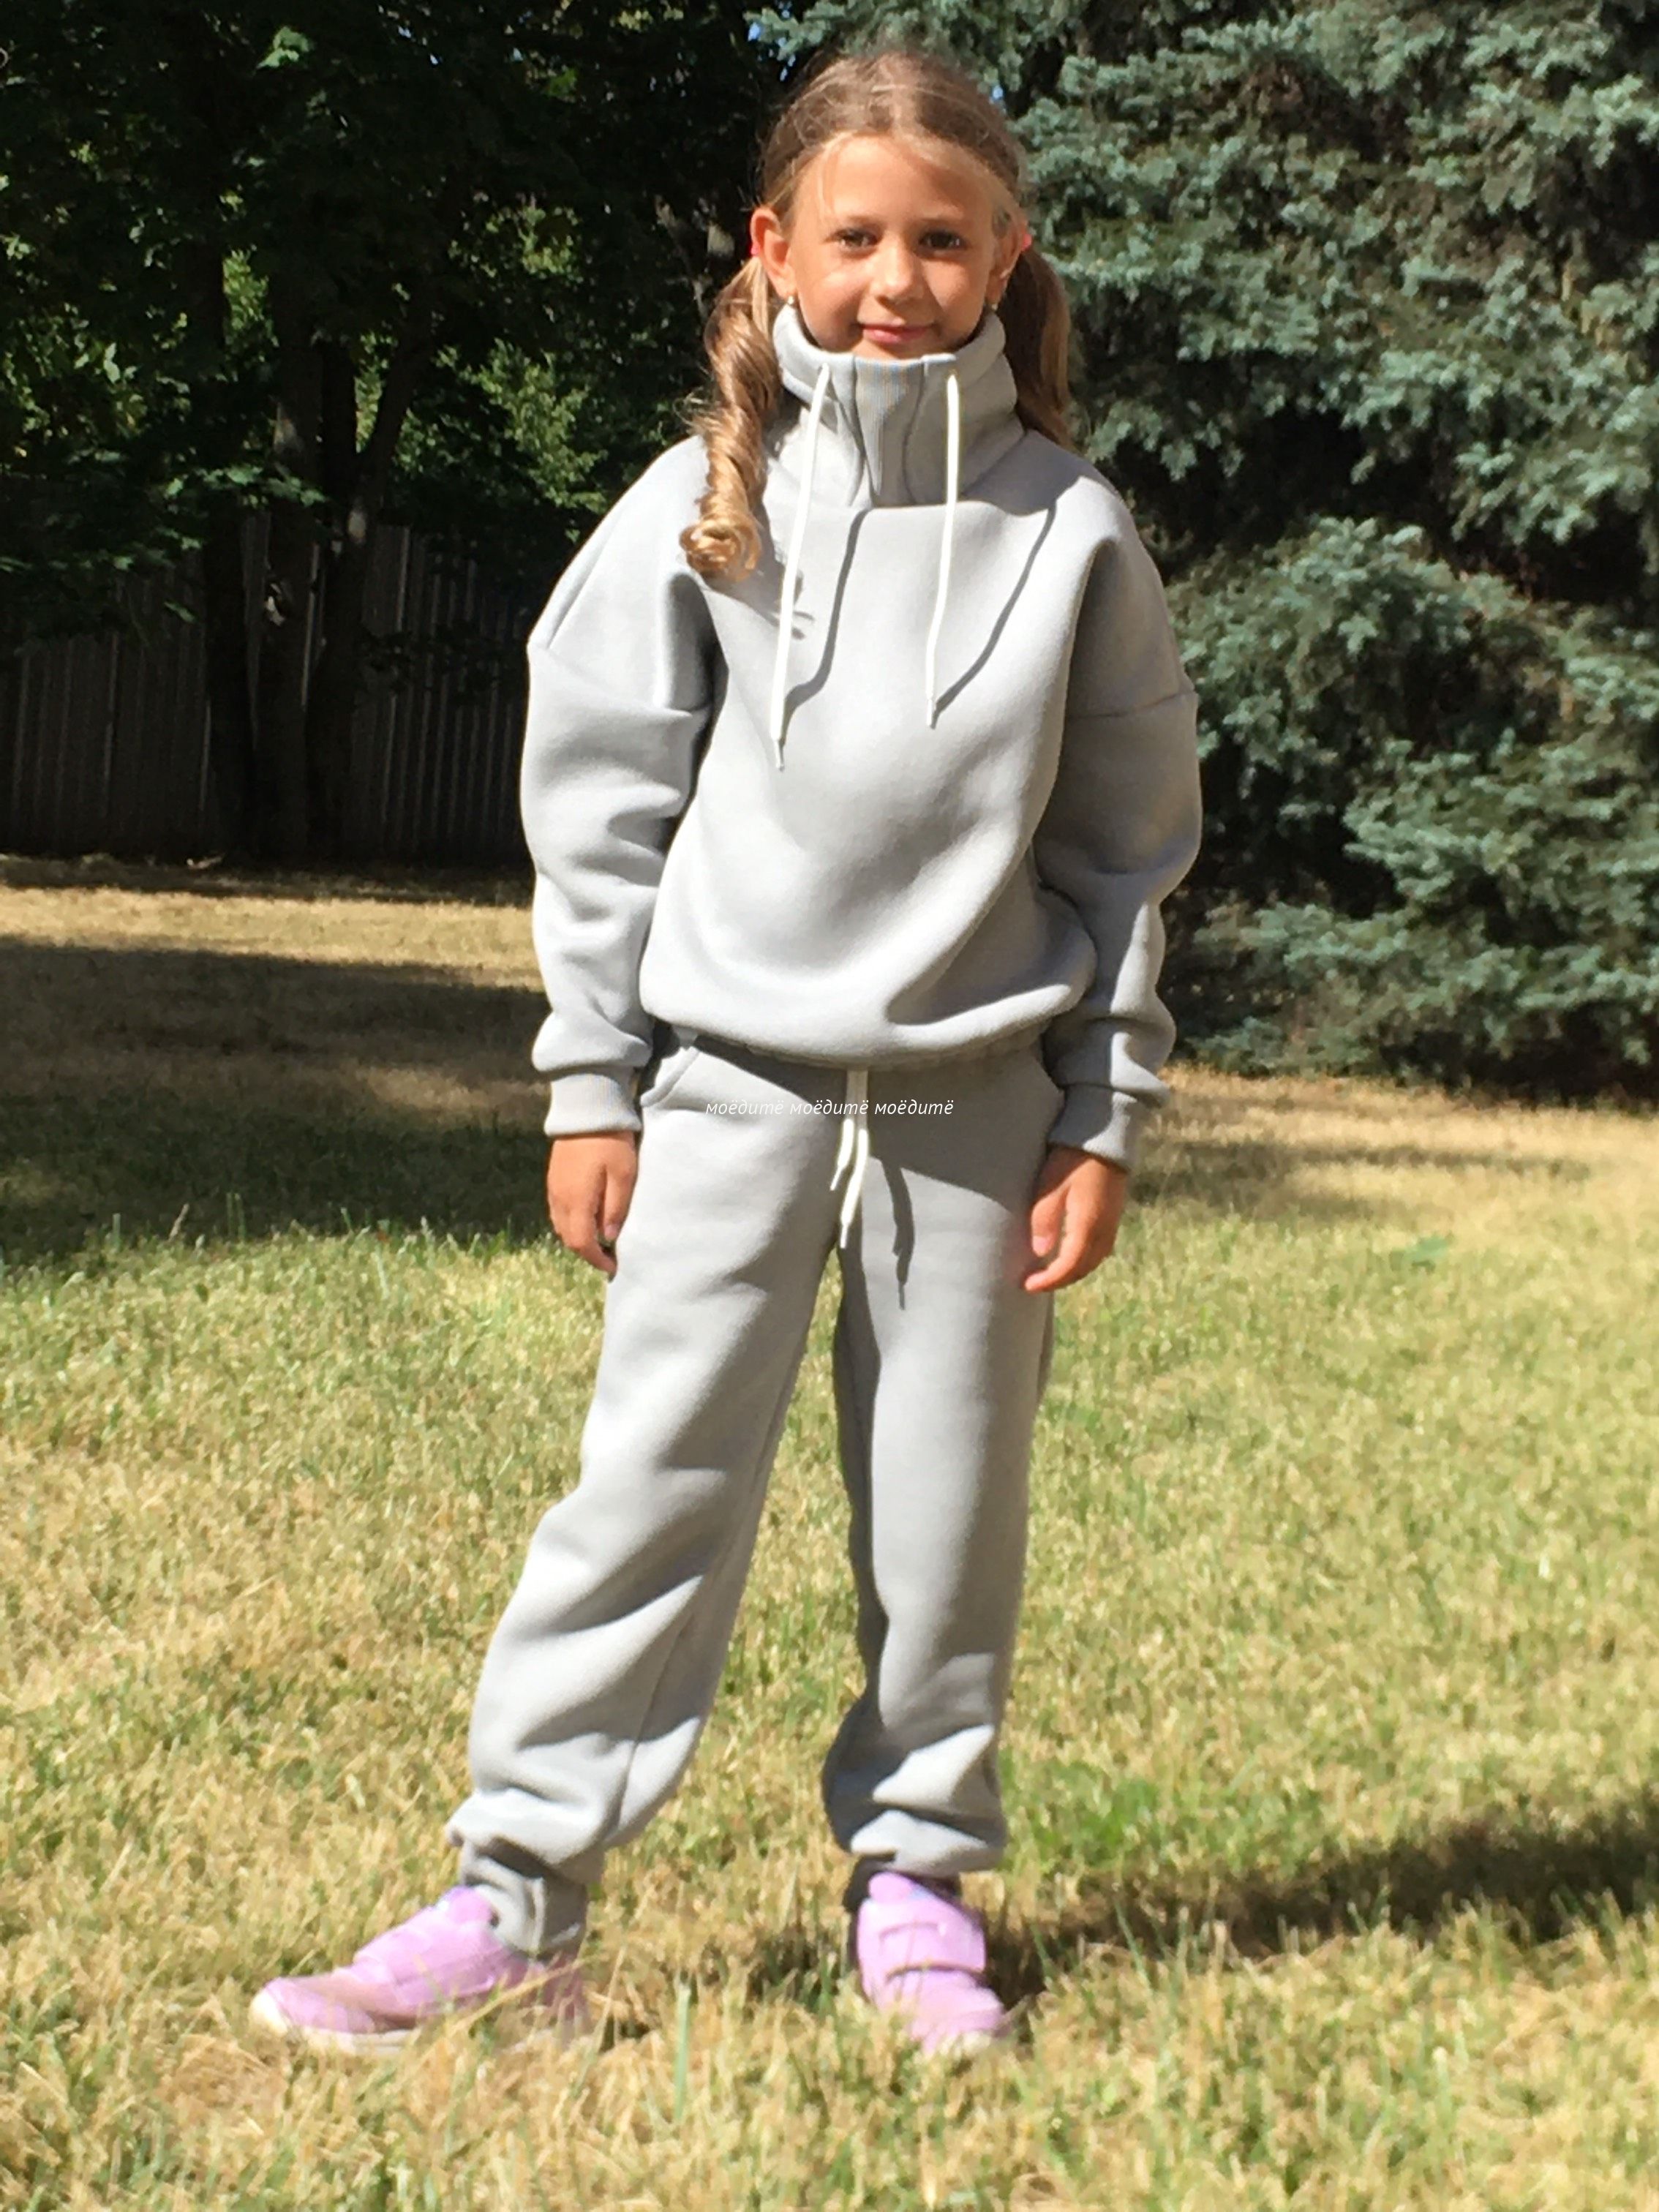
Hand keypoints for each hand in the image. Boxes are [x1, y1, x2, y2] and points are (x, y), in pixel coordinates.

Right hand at [546, 1132, 639, 1276]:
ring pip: (560, 1226)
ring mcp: (553, 1188)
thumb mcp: (624, 1175)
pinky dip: (571, 1223)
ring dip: (577, 1238)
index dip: (596, 1260)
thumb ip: (616, 1208)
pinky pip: (558, 1212)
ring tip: (599, 1240)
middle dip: (587, 1252)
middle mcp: (560, 1199)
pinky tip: (586, 1218)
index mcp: (577, 1201)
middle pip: (568, 1238)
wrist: (586, 1110)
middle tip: (608, 1256)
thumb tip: (609, 1237)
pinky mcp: (553, 1179)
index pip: (582, 1243)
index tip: (613, 1267)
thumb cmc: (611, 1142)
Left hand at [1023, 1146, 1128, 1290]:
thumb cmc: (1072, 1159)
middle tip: (1035, 1283)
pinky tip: (1069, 1255)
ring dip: (1073, 1272)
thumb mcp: (1051, 1186)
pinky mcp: (1113, 1216)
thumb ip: (1045, 1219)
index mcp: (1088, 1225)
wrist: (1104, 1137)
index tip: (1027, 1285)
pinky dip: (1083, 1260)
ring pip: (1093, 1261)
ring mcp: (1112, 1223)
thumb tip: (1041, 1253)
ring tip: (1049, 1273)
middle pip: (1083, 1268)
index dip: (1049, 1280)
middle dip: (1059, 1281)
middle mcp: (1104, 1230)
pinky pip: (1100, 1249)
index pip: (1069, 1266)